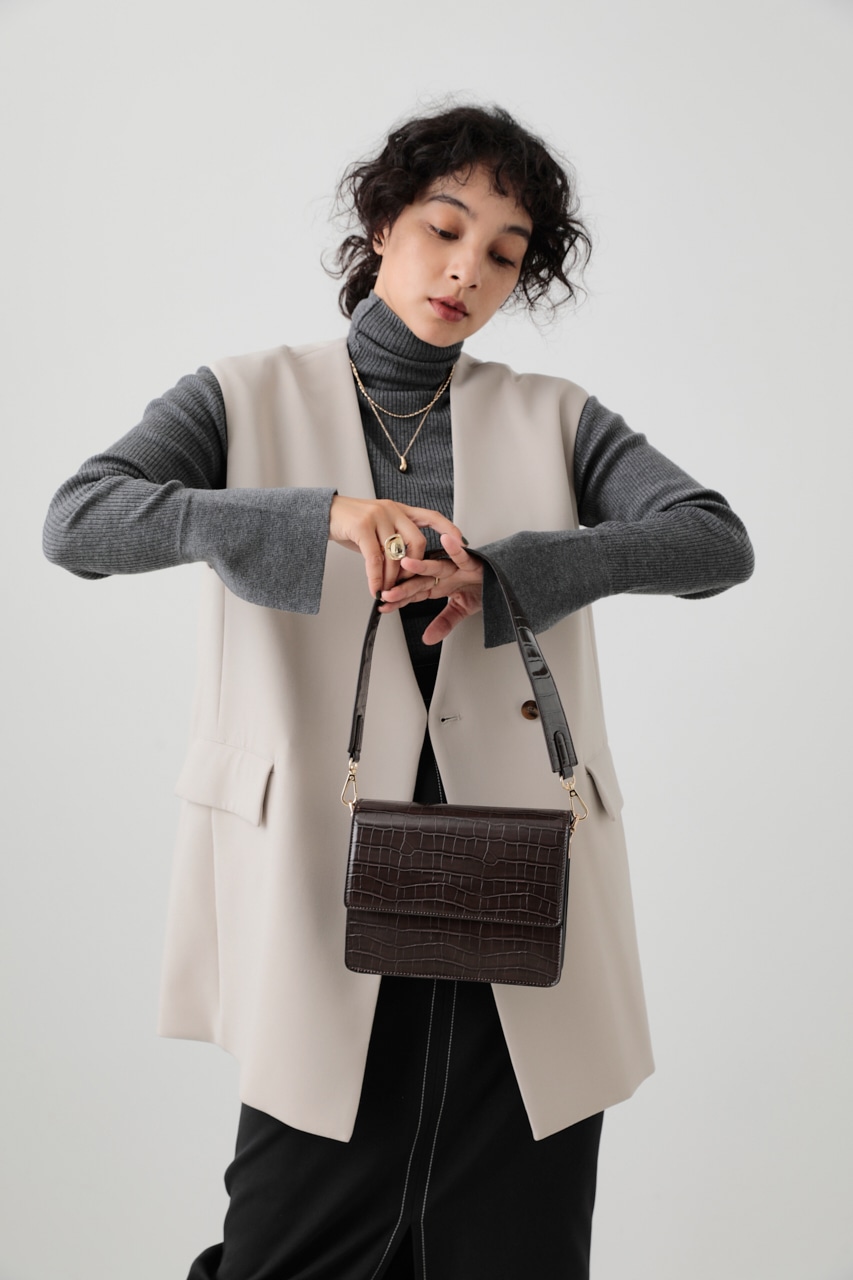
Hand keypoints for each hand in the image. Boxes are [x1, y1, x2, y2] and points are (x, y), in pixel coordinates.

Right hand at [329, 495, 465, 596]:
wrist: (323, 513)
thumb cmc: (351, 524)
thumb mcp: (378, 528)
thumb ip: (394, 541)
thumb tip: (405, 567)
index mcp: (400, 510)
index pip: (431, 516)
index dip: (448, 528)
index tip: (461, 543)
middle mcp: (392, 510)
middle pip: (417, 542)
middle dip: (414, 568)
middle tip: (405, 584)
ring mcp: (377, 516)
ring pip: (395, 554)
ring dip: (392, 579)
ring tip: (387, 592)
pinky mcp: (362, 526)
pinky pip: (375, 558)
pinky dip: (376, 578)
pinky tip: (375, 588)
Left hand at [378, 533, 483, 643]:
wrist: (503, 577)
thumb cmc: (483, 587)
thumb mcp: (462, 610)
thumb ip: (444, 623)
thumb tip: (427, 639)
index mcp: (439, 585)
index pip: (415, 593)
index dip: (400, 600)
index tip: (383, 607)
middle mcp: (444, 574)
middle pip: (420, 581)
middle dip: (404, 587)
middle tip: (387, 592)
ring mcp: (457, 567)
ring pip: (437, 565)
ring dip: (422, 564)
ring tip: (406, 563)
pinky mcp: (473, 561)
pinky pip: (464, 555)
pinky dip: (456, 549)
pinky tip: (446, 541)